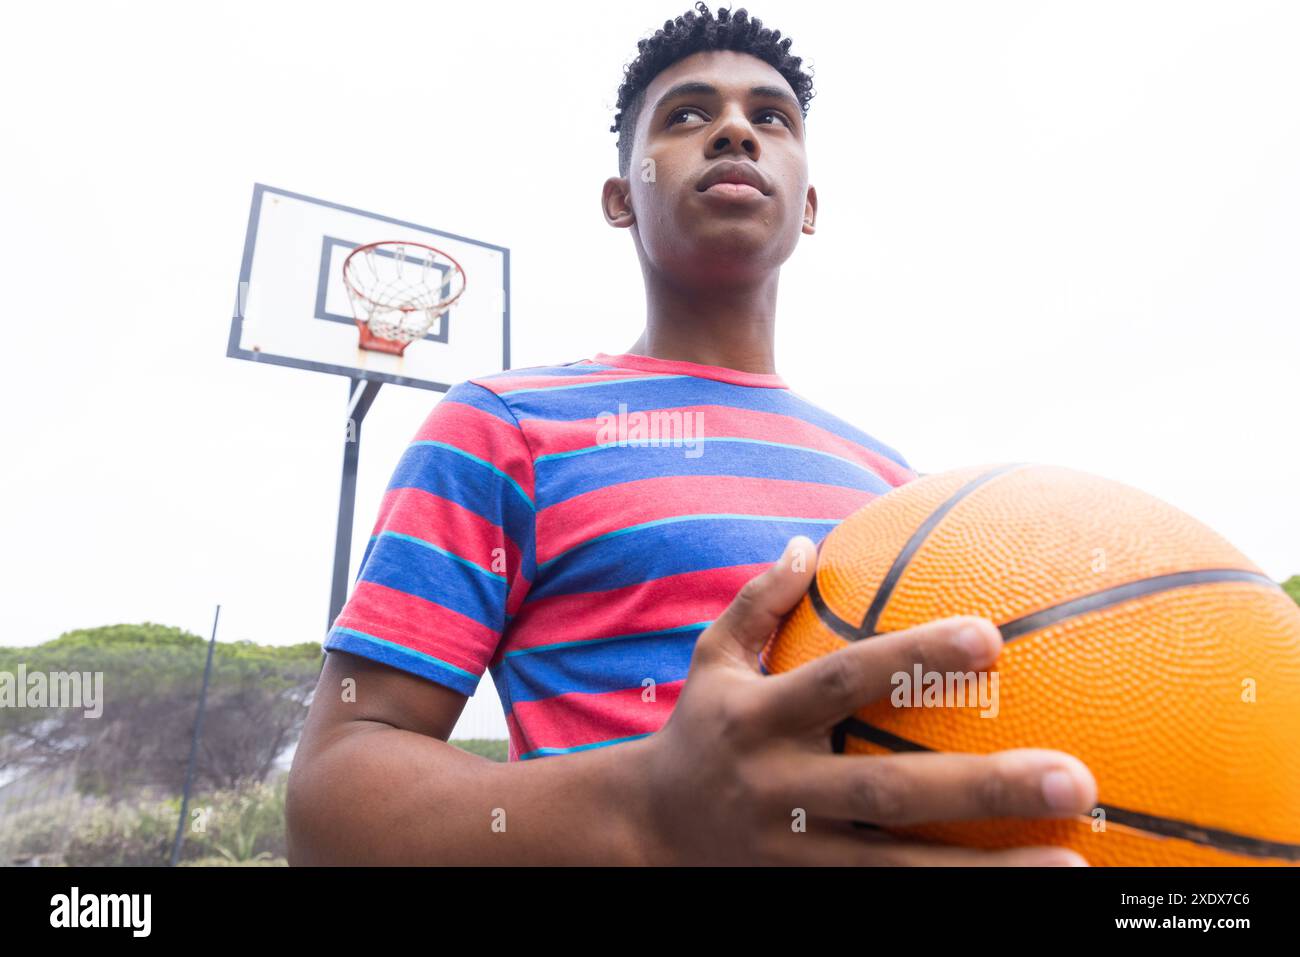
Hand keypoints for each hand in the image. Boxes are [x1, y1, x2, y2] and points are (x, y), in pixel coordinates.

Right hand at [637, 536, 1096, 864]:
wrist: (642, 836)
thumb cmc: (696, 732)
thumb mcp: (711, 661)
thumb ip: (758, 603)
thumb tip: (809, 544)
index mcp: (759, 718)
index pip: (842, 681)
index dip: (912, 658)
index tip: (991, 637)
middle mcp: (780, 789)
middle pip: (889, 790)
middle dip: (982, 787)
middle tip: (1075, 778)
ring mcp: (794, 854)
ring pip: (897, 871)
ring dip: (986, 874)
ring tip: (1075, 869)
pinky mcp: (802, 897)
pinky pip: (881, 904)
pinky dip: (946, 907)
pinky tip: (1021, 908)